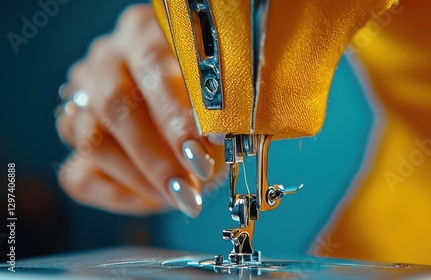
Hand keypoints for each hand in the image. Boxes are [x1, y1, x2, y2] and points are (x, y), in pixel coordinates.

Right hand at [55, 4, 224, 216]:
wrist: (174, 103)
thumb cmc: (201, 95)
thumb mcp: (215, 92)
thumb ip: (214, 107)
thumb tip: (218, 137)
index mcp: (143, 33)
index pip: (153, 68)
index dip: (179, 114)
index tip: (206, 149)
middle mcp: (106, 61)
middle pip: (115, 106)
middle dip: (158, 157)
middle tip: (190, 189)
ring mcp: (82, 98)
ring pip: (93, 144)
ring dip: (141, 180)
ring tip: (181, 196)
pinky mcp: (74, 138)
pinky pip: (79, 176)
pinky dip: (120, 195)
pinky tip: (153, 198)